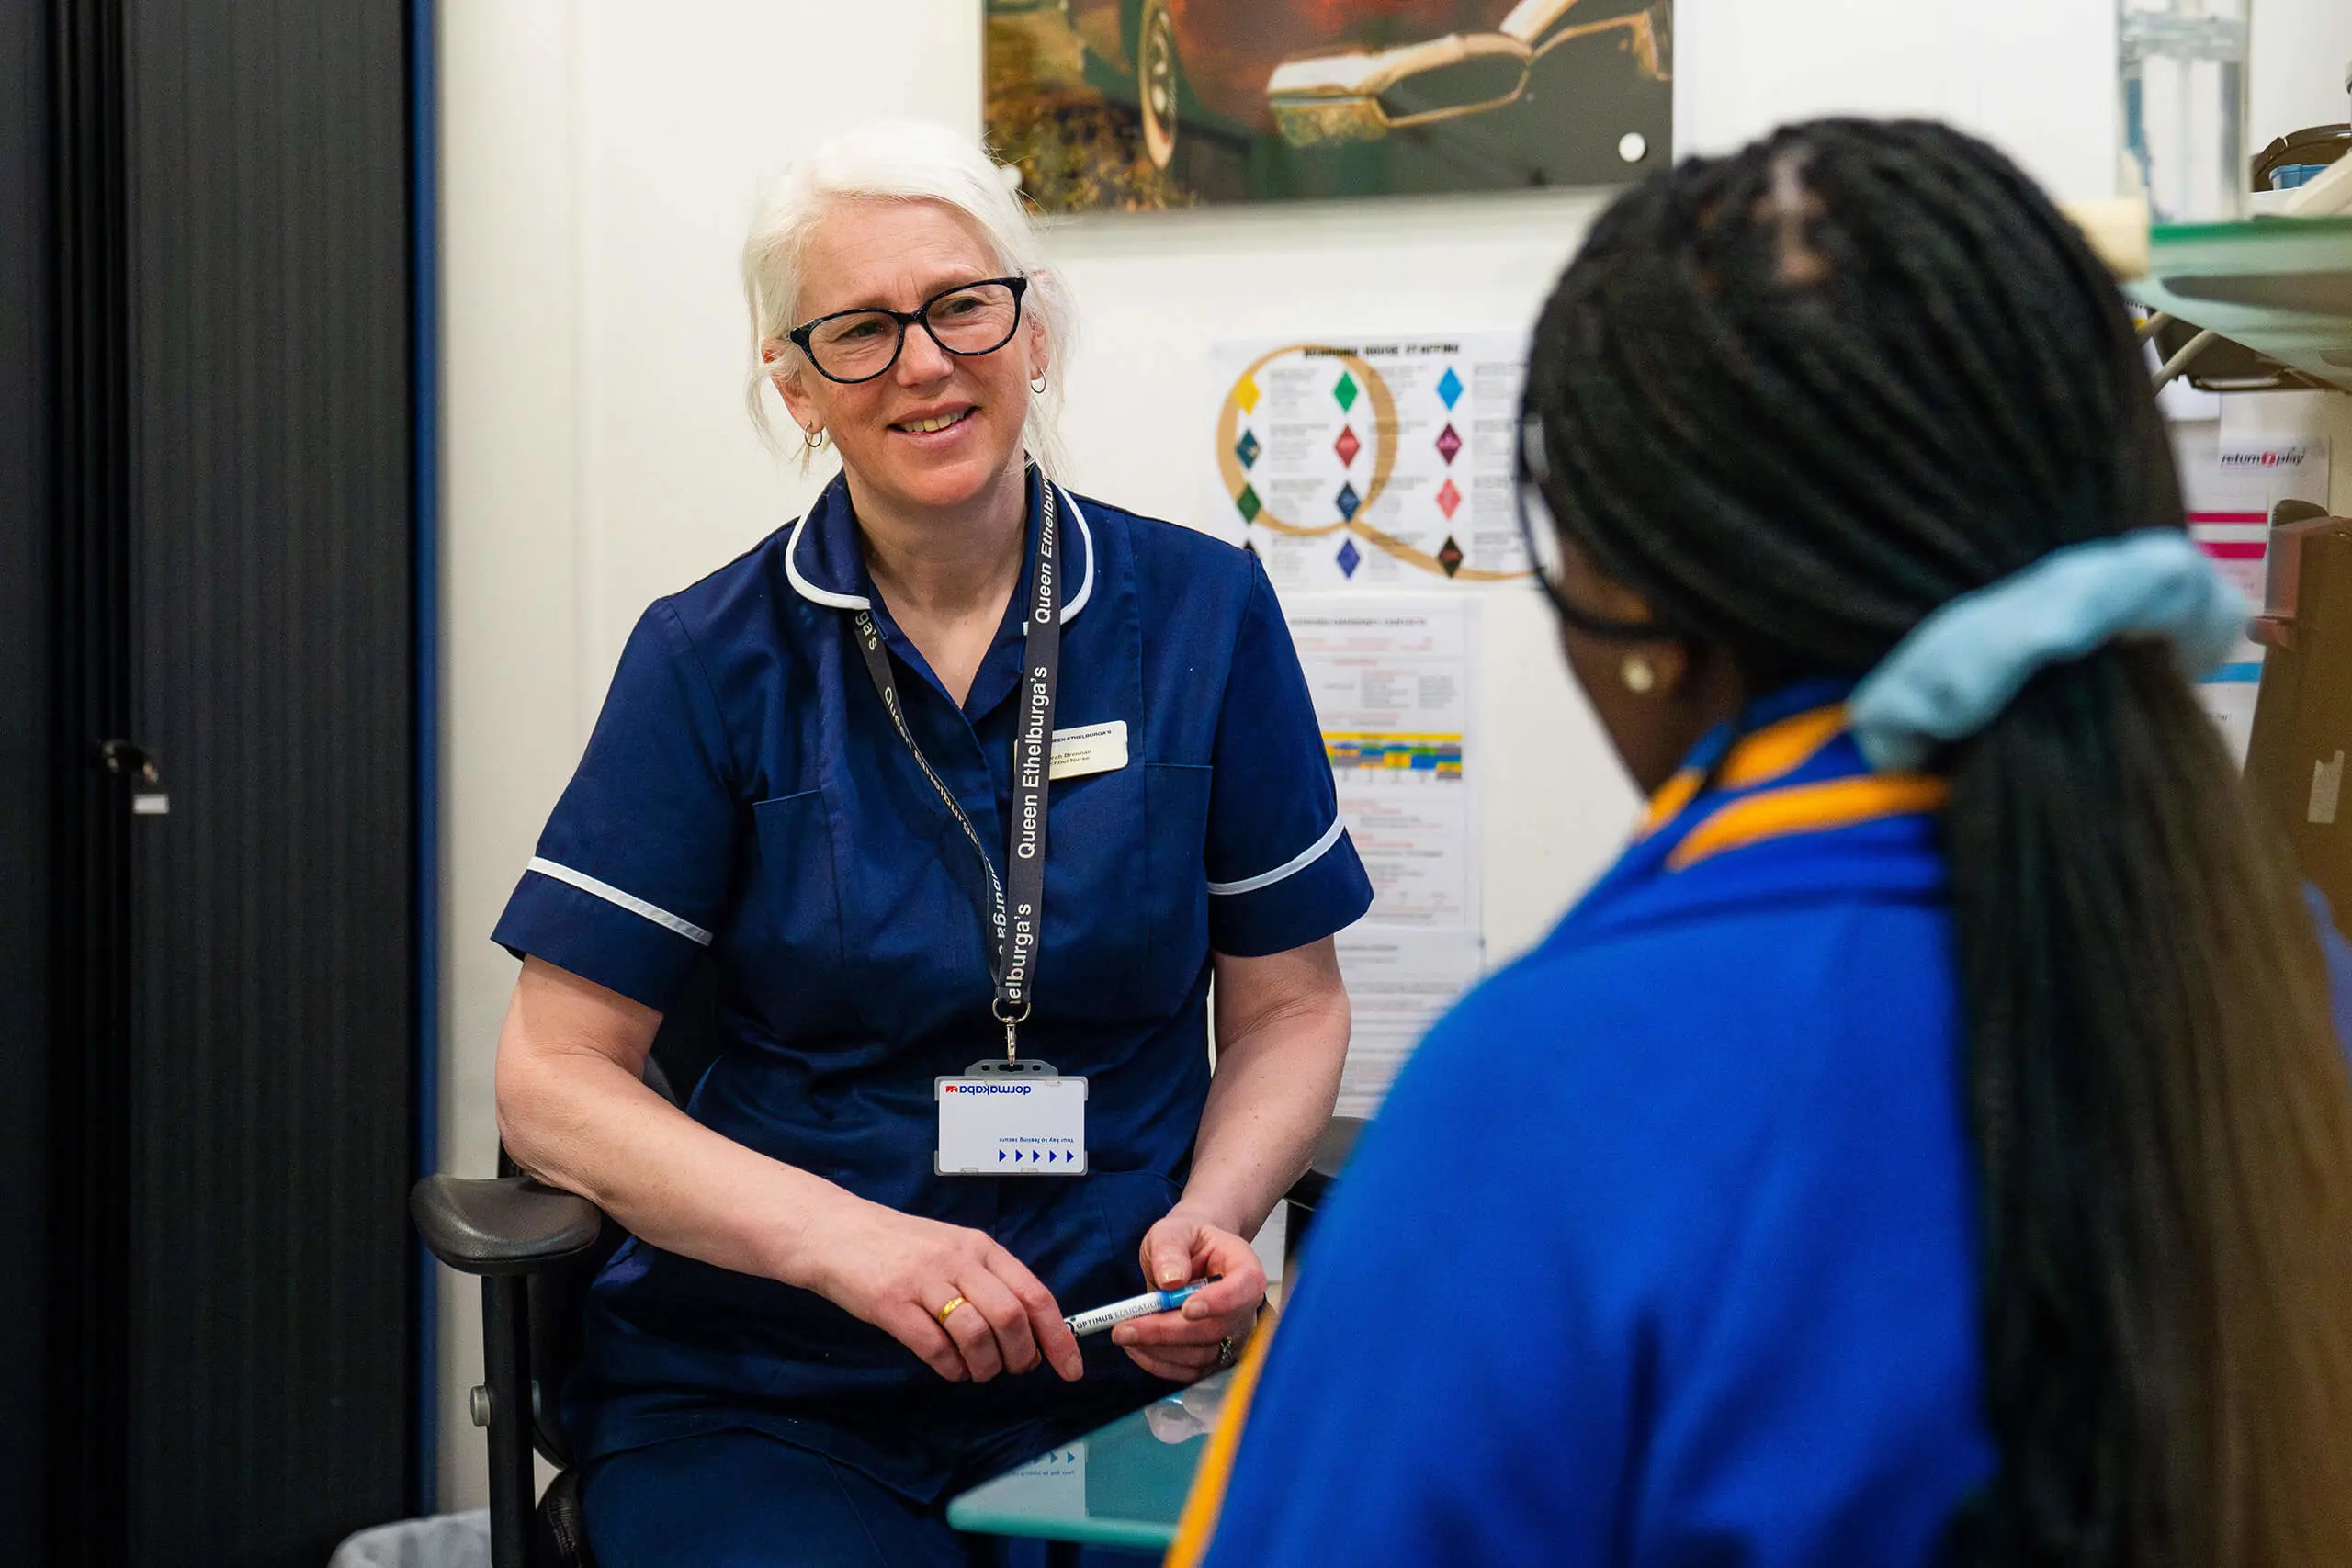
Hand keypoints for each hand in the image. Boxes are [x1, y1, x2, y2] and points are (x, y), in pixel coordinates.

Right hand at [802, 1198, 1083, 1384]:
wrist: (837, 1232)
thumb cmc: (901, 1246)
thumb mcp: (953, 1248)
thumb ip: (989, 1280)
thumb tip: (1030, 1331)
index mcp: (981, 1246)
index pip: (1034, 1294)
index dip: (1058, 1336)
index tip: (1070, 1369)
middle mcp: (958, 1260)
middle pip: (1010, 1317)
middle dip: (1021, 1355)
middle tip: (1013, 1369)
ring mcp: (924, 1281)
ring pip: (976, 1335)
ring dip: (985, 1366)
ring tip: (977, 1370)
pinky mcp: (891, 1304)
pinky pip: (935, 1348)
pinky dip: (950, 1368)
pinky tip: (949, 1368)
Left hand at [1113, 1207, 1265, 1382]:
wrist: (1188, 1256)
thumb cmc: (1186, 1241)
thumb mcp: (1171, 1231)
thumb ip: (1170, 1249)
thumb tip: (1171, 1280)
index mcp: (1244, 1266)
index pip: (1245, 1287)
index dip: (1219, 1302)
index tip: (1186, 1308)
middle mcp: (1245, 1306)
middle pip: (1216, 1328)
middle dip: (1167, 1331)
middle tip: (1126, 1327)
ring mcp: (1233, 1335)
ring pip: (1201, 1355)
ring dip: (1158, 1349)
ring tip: (1124, 1333)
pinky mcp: (1215, 1356)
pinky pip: (1191, 1371)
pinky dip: (1160, 1364)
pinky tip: (1137, 1347)